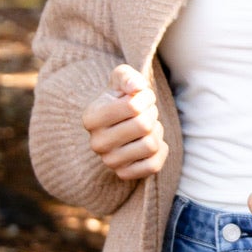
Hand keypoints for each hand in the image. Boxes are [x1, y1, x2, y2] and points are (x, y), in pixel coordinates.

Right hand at [81, 64, 167, 178]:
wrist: (117, 124)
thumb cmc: (121, 98)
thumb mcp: (121, 80)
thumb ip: (127, 77)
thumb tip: (137, 87)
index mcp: (91, 118)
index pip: (133, 106)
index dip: (146, 97)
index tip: (142, 96)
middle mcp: (97, 143)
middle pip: (144, 125)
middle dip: (152, 114)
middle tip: (146, 112)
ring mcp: (109, 161)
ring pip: (151, 145)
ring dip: (156, 132)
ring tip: (147, 127)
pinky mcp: (124, 174)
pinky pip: (154, 165)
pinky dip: (160, 150)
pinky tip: (151, 141)